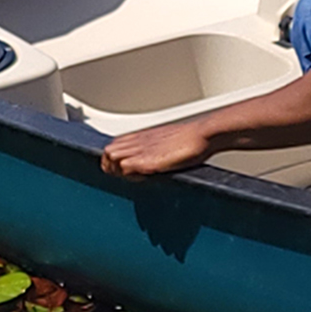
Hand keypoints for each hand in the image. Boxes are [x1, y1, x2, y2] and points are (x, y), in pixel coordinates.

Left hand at [101, 120, 216, 178]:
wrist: (202, 135)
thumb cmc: (190, 139)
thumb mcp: (165, 140)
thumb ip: (153, 147)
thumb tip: (154, 157)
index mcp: (141, 136)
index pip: (114, 146)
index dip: (113, 159)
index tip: (120, 168)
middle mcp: (138, 141)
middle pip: (108, 152)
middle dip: (110, 165)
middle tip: (122, 174)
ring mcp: (142, 150)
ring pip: (112, 157)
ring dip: (117, 170)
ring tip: (132, 176)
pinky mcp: (148, 160)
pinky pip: (125, 167)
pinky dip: (129, 174)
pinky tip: (142, 176)